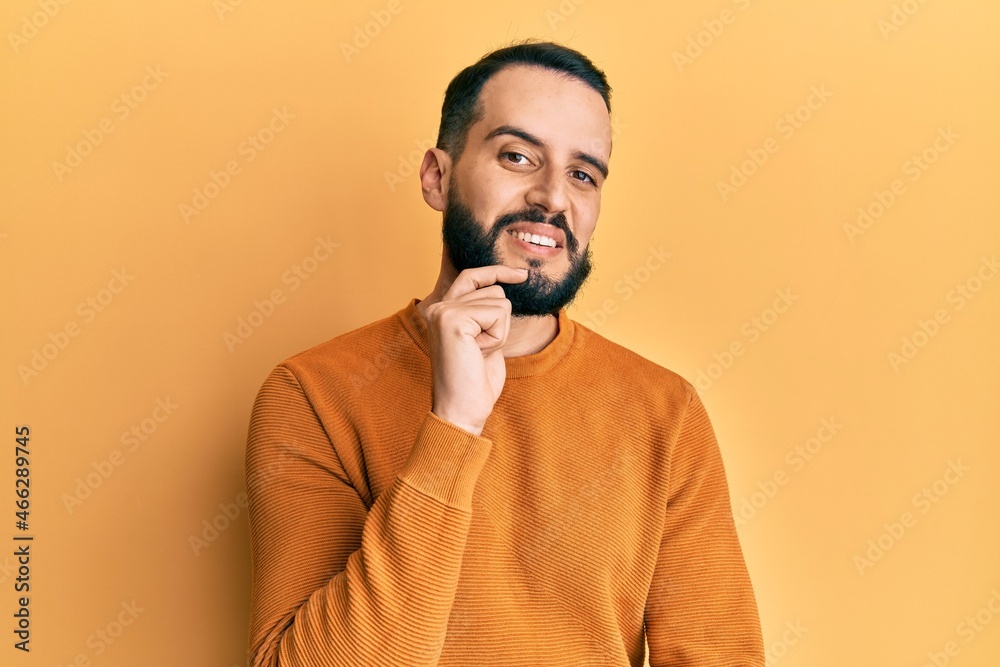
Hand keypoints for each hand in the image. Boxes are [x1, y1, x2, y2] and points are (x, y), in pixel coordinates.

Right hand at [424, 265, 528, 435]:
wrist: (462, 410)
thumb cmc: (476, 382)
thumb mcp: (485, 340)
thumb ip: (486, 315)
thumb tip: (505, 288)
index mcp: (442, 311)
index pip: (472, 276)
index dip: (497, 271)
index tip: (522, 275)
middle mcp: (438, 307)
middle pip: (494, 290)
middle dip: (500, 322)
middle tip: (480, 351)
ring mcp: (443, 311)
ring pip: (499, 301)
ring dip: (500, 331)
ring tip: (479, 353)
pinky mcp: (453, 320)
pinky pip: (497, 314)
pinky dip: (498, 337)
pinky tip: (479, 353)